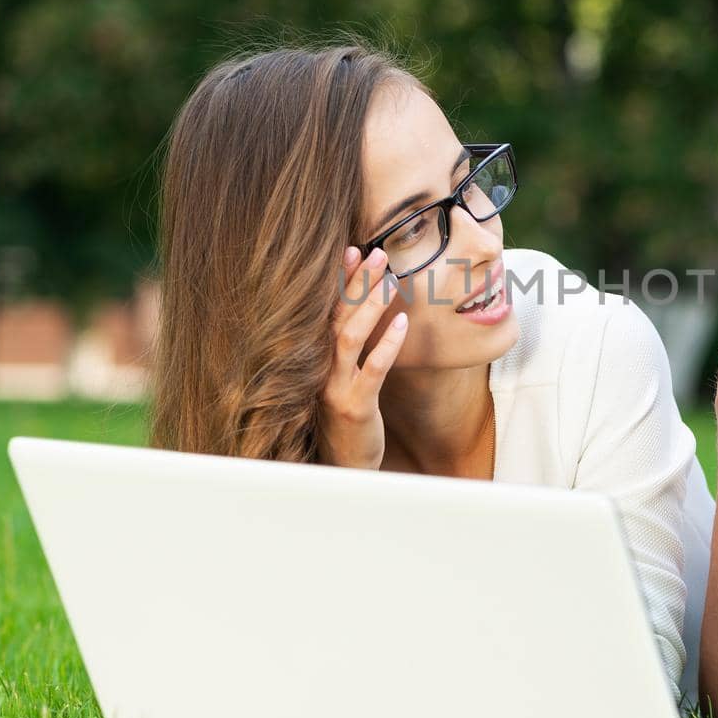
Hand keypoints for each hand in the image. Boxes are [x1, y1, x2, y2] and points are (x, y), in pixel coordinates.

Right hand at [317, 246, 407, 469]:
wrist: (341, 466)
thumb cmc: (344, 416)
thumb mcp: (341, 378)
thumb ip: (347, 346)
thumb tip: (363, 307)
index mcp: (315, 359)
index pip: (324, 311)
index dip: (338, 281)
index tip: (352, 250)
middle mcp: (319, 369)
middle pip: (335, 316)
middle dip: (355, 284)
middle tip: (376, 254)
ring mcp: (335, 387)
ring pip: (348, 338)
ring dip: (368, 306)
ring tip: (390, 280)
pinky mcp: (356, 406)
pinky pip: (372, 370)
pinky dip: (386, 343)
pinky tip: (402, 322)